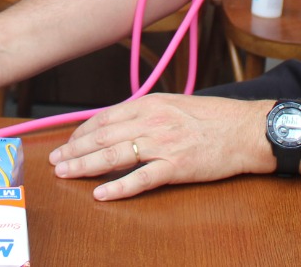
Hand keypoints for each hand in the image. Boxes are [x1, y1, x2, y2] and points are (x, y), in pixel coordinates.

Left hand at [47, 94, 268, 200]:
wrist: (246, 130)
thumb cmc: (214, 118)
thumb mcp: (176, 105)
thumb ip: (148, 113)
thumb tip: (122, 124)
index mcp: (150, 104)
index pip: (105, 118)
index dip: (81, 132)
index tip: (67, 143)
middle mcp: (152, 121)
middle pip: (102, 137)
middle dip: (74, 150)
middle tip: (54, 162)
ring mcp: (163, 144)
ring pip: (114, 156)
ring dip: (84, 166)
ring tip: (65, 174)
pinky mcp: (176, 166)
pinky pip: (141, 179)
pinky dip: (118, 187)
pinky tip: (101, 194)